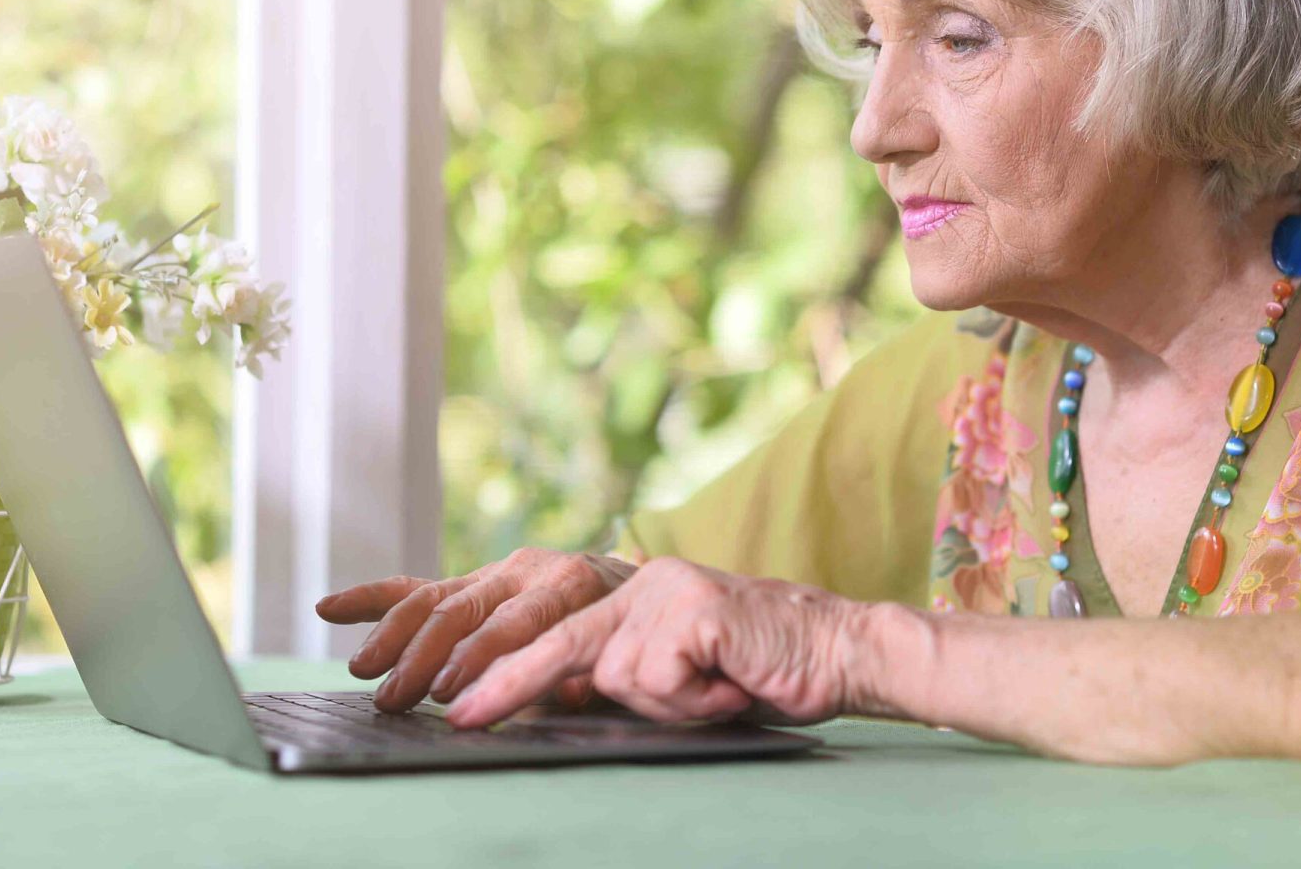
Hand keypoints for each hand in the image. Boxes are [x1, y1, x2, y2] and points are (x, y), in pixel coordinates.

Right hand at [314, 548, 638, 711]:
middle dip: (423, 657)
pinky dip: (374, 599)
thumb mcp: (622, 653)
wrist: (641, 589)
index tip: (446, 694)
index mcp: (570, 583)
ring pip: (434, 598)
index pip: (515, 622)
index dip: (478, 658)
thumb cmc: (630, 634)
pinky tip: (330, 608)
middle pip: (464, 610)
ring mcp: (497, 571)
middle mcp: (529, 568)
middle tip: (394, 699)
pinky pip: (419, 586)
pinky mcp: (474, 581)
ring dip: (393, 636)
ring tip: (362, 672)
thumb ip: (590, 674)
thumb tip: (565, 692)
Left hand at [443, 557, 877, 729]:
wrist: (842, 652)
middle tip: (459, 717)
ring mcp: (667, 590)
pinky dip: (694, 699)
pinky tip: (731, 684)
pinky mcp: (692, 607)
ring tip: (718, 690)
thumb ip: (627, 677)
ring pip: (618, 675)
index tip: (458, 704)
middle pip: (558, 638)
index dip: (503, 666)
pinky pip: (659, 677)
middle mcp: (645, 583)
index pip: (557, 631)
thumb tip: (556, 696)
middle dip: (504, 682)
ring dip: (668, 704)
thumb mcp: (682, 679)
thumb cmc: (766, 674)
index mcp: (637, 595)